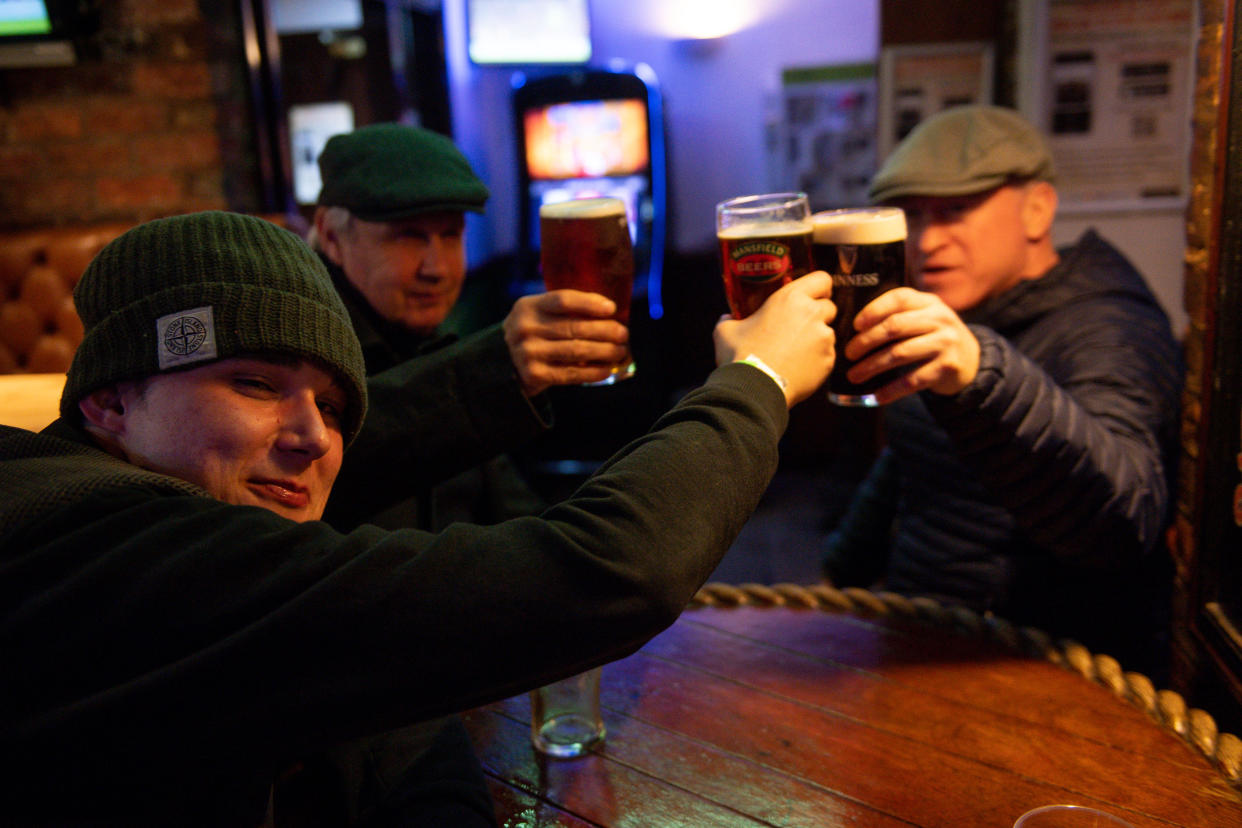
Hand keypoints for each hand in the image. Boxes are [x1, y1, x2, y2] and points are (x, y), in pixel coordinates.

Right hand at [502, 290, 630, 396]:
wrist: (504, 364)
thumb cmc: (533, 334)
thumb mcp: (538, 315)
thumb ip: (564, 311)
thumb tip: (608, 313)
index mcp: (527, 306)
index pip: (563, 300)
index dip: (590, 304)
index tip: (611, 309)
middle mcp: (524, 328)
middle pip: (574, 327)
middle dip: (605, 331)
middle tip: (623, 334)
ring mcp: (528, 352)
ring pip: (577, 351)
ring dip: (604, 351)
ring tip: (620, 351)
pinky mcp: (534, 375)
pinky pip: (571, 373)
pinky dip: (593, 372)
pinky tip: (607, 369)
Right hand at [713, 271, 836, 406]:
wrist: (755, 388)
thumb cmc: (741, 355)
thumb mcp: (726, 331)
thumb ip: (728, 320)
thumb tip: (726, 317)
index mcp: (789, 299)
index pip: (822, 279)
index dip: (819, 287)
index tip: (813, 296)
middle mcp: (811, 314)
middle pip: (829, 307)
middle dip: (819, 315)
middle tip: (801, 327)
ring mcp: (824, 338)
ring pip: (828, 333)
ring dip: (817, 339)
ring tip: (796, 353)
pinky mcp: (828, 360)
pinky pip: (827, 355)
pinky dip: (817, 360)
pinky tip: (799, 367)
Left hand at [843, 287, 979, 402]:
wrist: (970, 360)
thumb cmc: (933, 337)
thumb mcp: (923, 318)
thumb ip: (899, 315)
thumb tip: (854, 330)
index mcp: (929, 302)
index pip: (899, 298)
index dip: (874, 310)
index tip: (855, 325)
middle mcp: (940, 319)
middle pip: (895, 326)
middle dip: (866, 341)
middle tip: (849, 353)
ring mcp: (945, 343)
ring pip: (899, 354)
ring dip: (872, 366)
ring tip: (854, 375)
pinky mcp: (947, 367)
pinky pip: (912, 380)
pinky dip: (891, 390)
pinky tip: (877, 396)